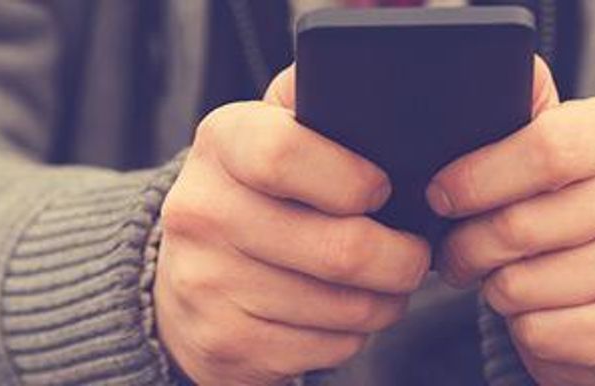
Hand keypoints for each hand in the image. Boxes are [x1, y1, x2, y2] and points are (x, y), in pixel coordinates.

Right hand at [155, 66, 429, 384]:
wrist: (181, 276)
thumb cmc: (254, 195)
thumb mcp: (270, 131)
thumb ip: (314, 105)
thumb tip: (375, 86)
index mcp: (222, 144)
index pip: (285, 154)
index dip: (354, 179)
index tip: (383, 191)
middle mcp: (203, 212)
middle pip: (342, 248)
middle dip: (403, 258)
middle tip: (413, 254)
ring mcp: (208, 284)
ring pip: (346, 307)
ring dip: (386, 300)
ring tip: (383, 283)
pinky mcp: (226, 344)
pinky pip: (329, 347)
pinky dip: (353, 334)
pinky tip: (341, 313)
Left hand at [428, 58, 594, 384]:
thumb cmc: (578, 205)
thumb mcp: (560, 146)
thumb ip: (526, 115)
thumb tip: (487, 79)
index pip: (544, 150)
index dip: (475, 178)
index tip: (441, 195)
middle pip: (521, 225)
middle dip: (467, 244)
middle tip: (457, 252)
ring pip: (522, 285)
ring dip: (494, 288)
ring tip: (504, 278)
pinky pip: (543, 332)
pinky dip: (524, 328)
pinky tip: (541, 310)